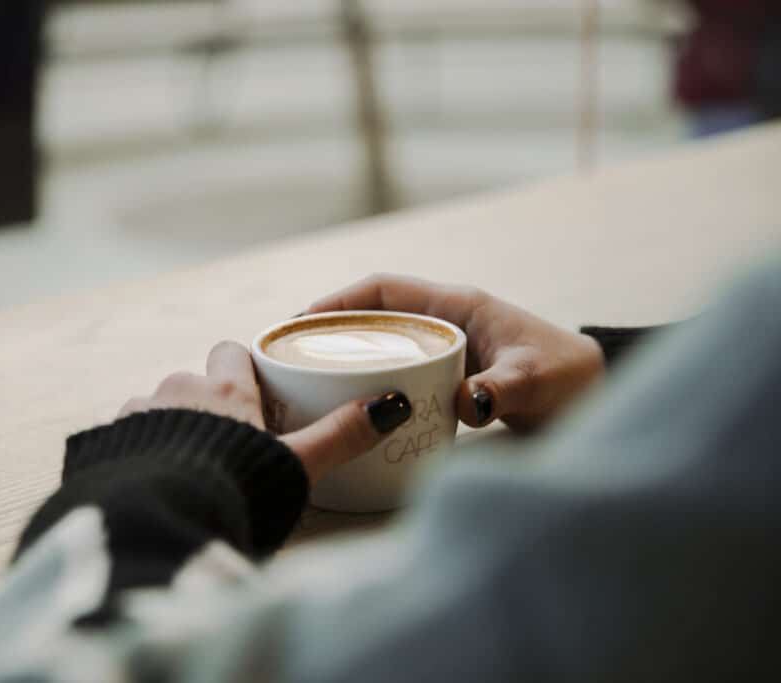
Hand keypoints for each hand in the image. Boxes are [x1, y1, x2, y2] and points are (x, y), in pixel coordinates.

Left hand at [119, 341, 411, 483]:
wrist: (155, 523)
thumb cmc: (233, 492)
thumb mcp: (296, 466)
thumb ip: (341, 436)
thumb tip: (391, 405)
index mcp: (226, 390)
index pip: (232, 352)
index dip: (240, 370)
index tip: (252, 394)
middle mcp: (177, 389)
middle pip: (193, 380)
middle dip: (204, 404)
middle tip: (225, 445)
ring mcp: (136, 413)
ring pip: (156, 407)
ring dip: (168, 428)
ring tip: (184, 470)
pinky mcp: (104, 441)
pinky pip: (124, 435)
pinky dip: (136, 451)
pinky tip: (149, 481)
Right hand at [308, 275, 604, 431]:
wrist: (598, 396)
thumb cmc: (571, 380)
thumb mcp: (537, 382)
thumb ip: (502, 390)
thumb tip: (464, 404)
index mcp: (459, 306)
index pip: (385, 289)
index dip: (340, 300)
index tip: (300, 321)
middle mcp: (446, 321)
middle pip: (373, 314)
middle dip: (330, 329)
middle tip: (289, 358)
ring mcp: (446, 348)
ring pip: (383, 343)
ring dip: (348, 356)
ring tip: (307, 382)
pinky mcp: (449, 375)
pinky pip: (399, 369)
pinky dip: (372, 380)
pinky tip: (354, 406)